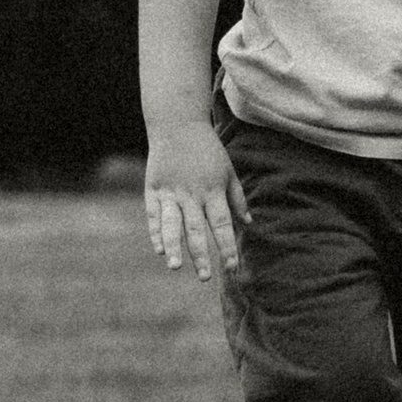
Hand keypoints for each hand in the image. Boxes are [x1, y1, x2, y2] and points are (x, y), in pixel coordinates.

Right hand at [145, 125, 248, 281]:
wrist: (177, 124)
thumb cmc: (207, 150)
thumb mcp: (228, 171)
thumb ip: (237, 198)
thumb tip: (248, 224)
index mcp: (213, 190)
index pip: (222, 224)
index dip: (227, 247)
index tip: (233, 268)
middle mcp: (191, 194)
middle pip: (196, 229)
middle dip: (201, 255)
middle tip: (206, 278)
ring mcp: (170, 192)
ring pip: (172, 224)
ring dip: (174, 247)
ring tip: (176, 267)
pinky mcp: (153, 189)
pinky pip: (153, 215)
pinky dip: (155, 233)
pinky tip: (159, 250)